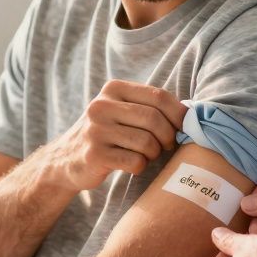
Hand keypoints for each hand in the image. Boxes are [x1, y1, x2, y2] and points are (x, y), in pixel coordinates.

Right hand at [46, 79, 185, 190]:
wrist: (66, 160)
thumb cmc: (106, 134)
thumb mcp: (120, 110)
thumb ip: (148, 106)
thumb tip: (191, 114)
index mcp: (113, 89)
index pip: (158, 96)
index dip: (178, 114)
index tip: (184, 127)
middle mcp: (101, 106)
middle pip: (154, 120)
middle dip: (168, 136)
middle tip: (166, 146)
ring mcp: (96, 130)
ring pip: (147, 143)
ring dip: (153, 153)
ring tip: (145, 154)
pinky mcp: (95, 154)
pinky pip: (135, 162)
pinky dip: (140, 166)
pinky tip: (131, 164)